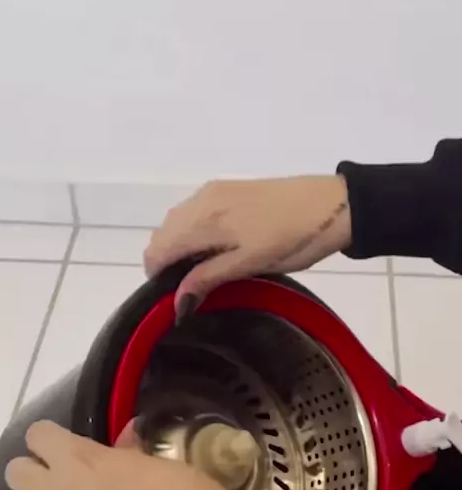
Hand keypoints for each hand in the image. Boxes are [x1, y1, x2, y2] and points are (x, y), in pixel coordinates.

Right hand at [144, 174, 350, 312]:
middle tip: (193, 288)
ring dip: (179, 246)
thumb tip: (175, 302)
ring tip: (206, 270)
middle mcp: (200, 201)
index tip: (175, 298)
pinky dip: (192, 231)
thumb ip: (209, 278)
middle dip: (167, 262)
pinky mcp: (227, 188)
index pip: (158, 249)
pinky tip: (215, 247)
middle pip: (163, 234)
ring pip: (176, 222)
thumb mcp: (250, 265)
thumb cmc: (293, 239)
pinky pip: (193, 211)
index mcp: (204, 221)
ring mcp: (213, 191)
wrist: (331, 204)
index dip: (157, 277)